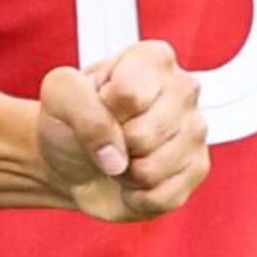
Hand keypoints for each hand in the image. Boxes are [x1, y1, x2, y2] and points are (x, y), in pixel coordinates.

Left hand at [36, 40, 205, 220]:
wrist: (72, 161)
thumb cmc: (71, 122)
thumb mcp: (59, 96)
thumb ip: (82, 109)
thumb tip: (116, 155)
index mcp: (152, 59)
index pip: (128, 95)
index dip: (102, 110)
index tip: (98, 105)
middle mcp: (184, 89)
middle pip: (142, 136)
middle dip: (114, 145)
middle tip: (110, 136)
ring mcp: (196, 130)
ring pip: (152, 171)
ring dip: (124, 173)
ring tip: (122, 155)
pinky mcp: (197, 170)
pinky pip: (163, 197)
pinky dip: (137, 196)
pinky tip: (135, 178)